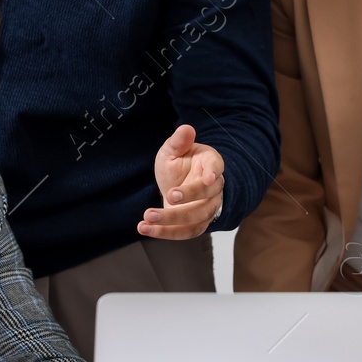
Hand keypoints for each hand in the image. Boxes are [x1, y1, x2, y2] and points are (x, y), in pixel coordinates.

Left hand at [140, 125, 223, 239]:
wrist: (177, 182)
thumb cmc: (179, 163)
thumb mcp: (173, 150)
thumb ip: (179, 141)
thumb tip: (186, 128)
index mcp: (211, 163)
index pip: (216, 168)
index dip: (213, 173)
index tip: (207, 179)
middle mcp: (214, 188)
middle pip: (208, 197)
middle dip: (188, 198)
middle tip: (168, 195)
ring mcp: (208, 208)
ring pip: (197, 218)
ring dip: (172, 220)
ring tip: (148, 218)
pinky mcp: (197, 224)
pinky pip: (186, 232)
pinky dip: (166, 233)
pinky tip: (146, 229)